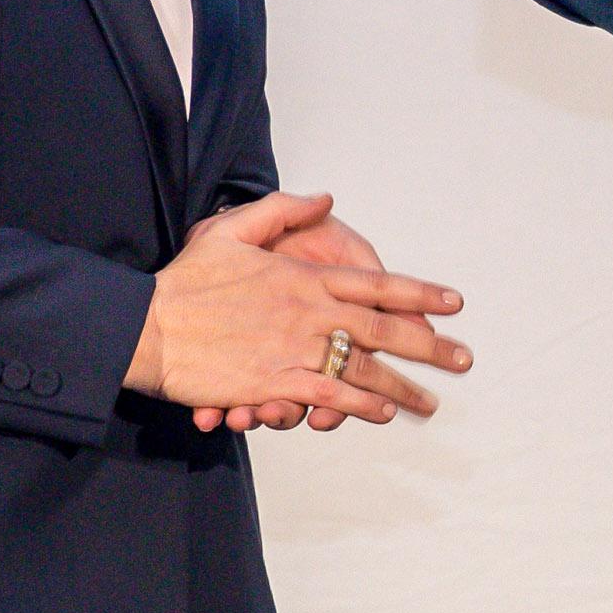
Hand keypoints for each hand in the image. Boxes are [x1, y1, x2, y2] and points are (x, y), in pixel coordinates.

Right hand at [131, 190, 470, 430]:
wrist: (149, 325)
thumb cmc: (186, 281)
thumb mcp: (231, 230)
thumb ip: (282, 211)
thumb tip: (325, 199)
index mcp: (304, 276)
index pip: (377, 283)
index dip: (420, 293)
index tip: (455, 302)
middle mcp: (310, 312)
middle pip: (385, 329)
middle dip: (430, 346)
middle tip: (464, 360)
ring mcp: (297, 348)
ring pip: (366, 370)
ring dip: (404, 388)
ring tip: (430, 404)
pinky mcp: (277, 382)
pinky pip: (332, 394)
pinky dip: (361, 404)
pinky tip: (382, 413)